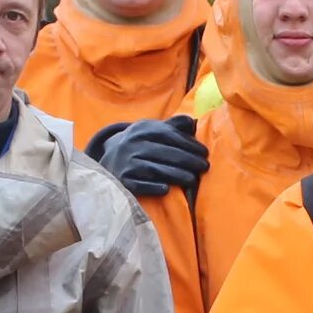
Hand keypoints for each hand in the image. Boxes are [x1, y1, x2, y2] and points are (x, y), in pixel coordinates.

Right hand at [92, 117, 208, 197]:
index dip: (189, 144)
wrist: (108, 160)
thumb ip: (173, 125)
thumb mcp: (152, 130)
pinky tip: (167, 190)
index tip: (205, 153)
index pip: (169, 135)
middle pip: (164, 152)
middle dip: (188, 160)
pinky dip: (153, 187)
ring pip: (154, 169)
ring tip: (192, 180)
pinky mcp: (122, 180)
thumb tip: (194, 122)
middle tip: (204, 167)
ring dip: (176, 175)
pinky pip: (139, 185)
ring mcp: (125, 162)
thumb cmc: (140, 145)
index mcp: (142, 129)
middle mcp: (132, 144)